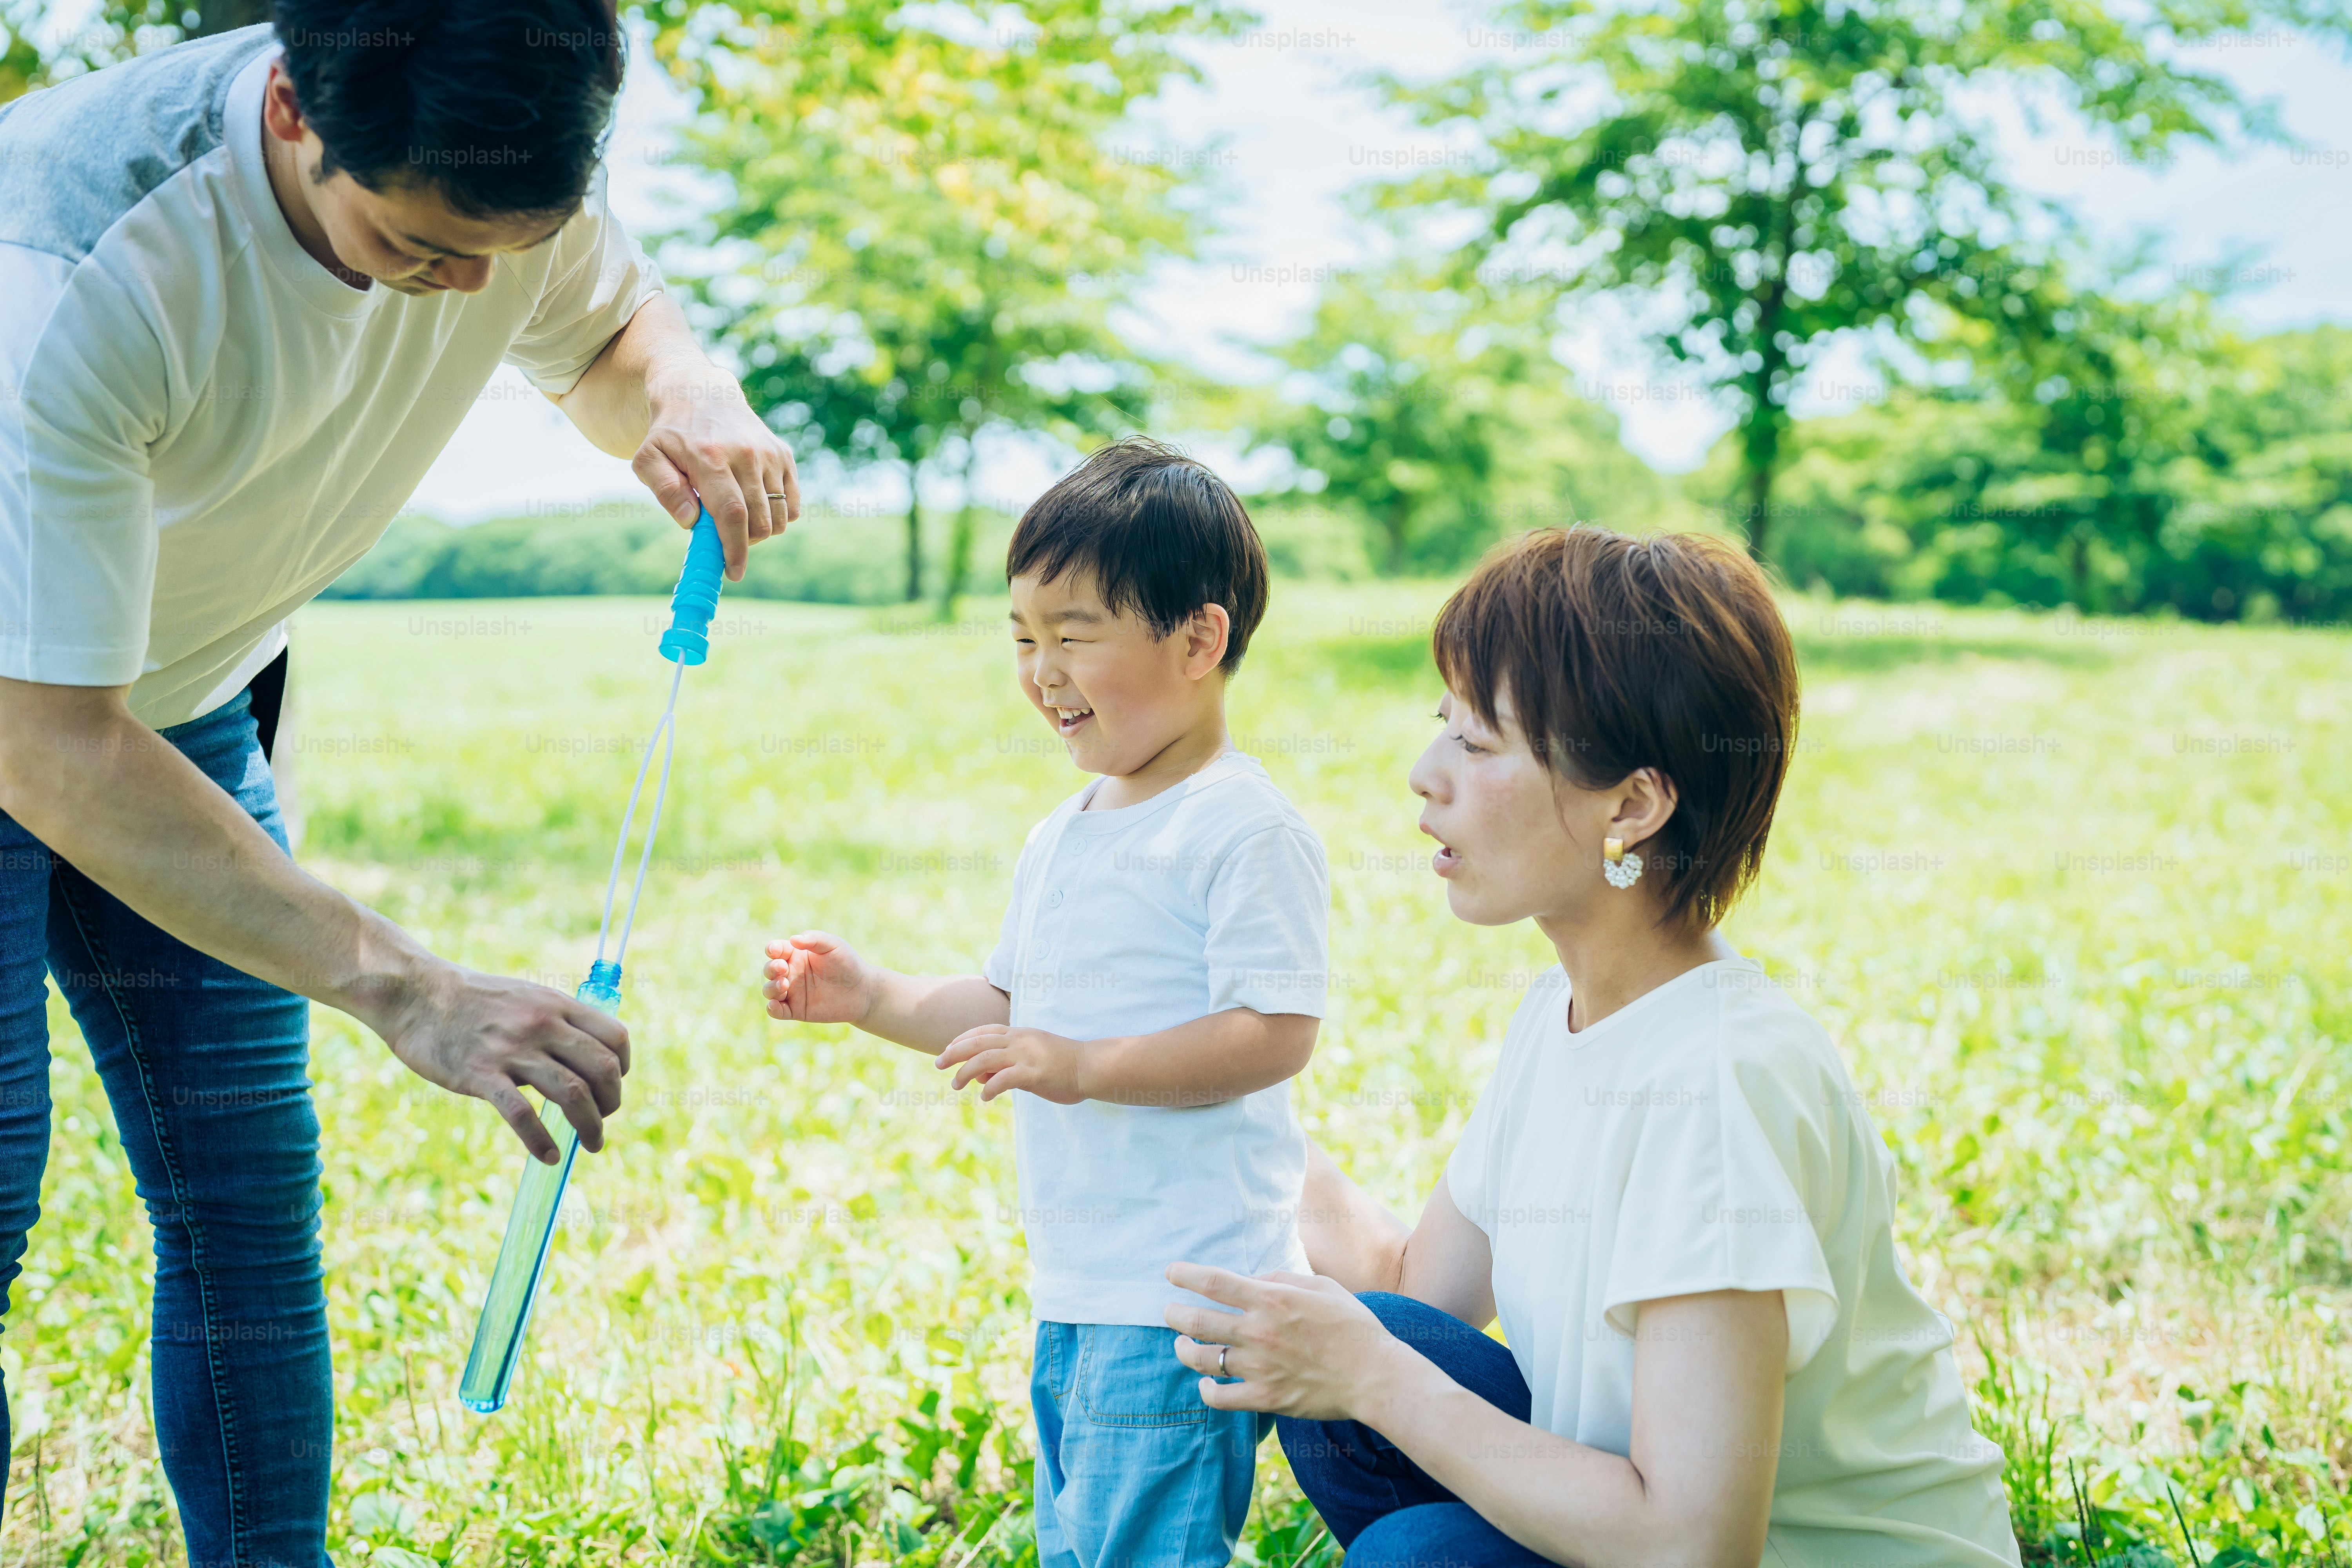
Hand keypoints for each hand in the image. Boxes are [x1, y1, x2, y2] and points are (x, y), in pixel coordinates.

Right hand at [375, 960, 630, 1164]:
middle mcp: (542, 1024)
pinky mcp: (481, 1074)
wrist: (417, 995)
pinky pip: (522, 1115)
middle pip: (602, 1068)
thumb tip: (584, 1057)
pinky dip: (541, 1141)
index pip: (615, 1037)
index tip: (613, 1085)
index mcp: (557, 1005)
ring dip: (590, 1126)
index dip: (623, 1067)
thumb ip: (556, 1022)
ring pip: (572, 1093)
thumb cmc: (474, 1001)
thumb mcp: (526, 998)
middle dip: (612, 1102)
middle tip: (603, 1119)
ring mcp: (512, 1050)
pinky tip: (548, 1155)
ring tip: (591, 1144)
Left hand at [634, 366, 800, 581]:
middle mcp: (746, 454)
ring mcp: (770, 454)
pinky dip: (777, 516)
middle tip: (725, 538)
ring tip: (737, 518)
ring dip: (761, 531)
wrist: (702, 394)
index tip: (734, 573)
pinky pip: (792, 505)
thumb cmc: (672, 435)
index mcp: (711, 458)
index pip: (732, 514)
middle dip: (743, 543)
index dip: (735, 549)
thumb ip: (664, 490)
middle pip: (759, 522)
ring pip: (779, 518)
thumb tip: (690, 521)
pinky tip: (754, 505)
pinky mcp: (784, 455)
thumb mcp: (648, 458)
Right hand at [763, 931, 875, 1024]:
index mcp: (796, 955)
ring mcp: (792, 992)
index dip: (772, 949)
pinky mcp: (796, 1010)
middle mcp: (791, 973)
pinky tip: (775, 1005)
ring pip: (769, 990)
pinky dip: (772, 1009)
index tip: (776, 951)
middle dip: (771, 968)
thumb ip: (814, 940)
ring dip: (770, 987)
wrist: (862, 990)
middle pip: (769, 970)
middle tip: (782, 968)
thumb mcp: (834, 945)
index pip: (776, 950)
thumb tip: (792, 939)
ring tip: (783, 985)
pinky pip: (777, 1011)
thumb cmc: (847, 963)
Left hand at [936, 1024, 1085, 1103]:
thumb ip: (1006, 1063)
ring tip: (956, 1085)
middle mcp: (1019, 1040)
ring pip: (984, 1059)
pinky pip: (1002, 1080)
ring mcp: (1026, 1055)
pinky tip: (985, 1098)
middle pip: (977, 1042)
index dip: (963, 1039)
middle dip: (954, 1052)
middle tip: (938, 1064)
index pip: (984, 1031)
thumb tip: (979, 1075)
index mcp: (1020, 1033)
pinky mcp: (1033, 1073)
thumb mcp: (1031, 1058)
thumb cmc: (1062, 1065)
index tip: (948, 1049)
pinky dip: (989, 1089)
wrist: (1090, 1067)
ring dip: (965, 1072)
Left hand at [1163, 1263, 1403, 1420]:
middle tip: (1169, 1312)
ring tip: (1182, 1343)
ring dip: (1184, 1349)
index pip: (1214, 1282)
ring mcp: (1259, 1367)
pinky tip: (1205, 1383)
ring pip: (1202, 1359)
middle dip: (1174, 1314)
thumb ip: (1283, 1278)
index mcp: (1272, 1299)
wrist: (1374, 1375)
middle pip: (1196, 1321)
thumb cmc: (1353, 1325)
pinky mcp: (1265, 1397)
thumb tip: (1254, 1279)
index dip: (1185, 1275)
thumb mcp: (1321, 1286)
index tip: (1170, 1272)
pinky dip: (1206, 1390)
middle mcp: (1258, 1332)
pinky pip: (1220, 1397)